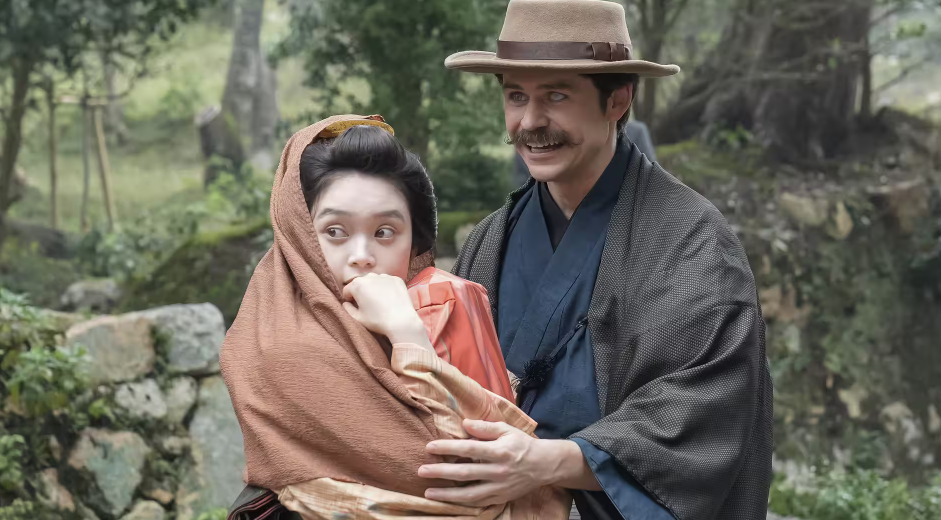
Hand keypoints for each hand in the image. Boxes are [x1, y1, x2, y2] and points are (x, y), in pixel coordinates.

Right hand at [342, 273, 429, 346]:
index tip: (355, 306)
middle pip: (360, 283)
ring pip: (374, 281)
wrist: (401, 321)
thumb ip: (347, 308)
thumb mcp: (357, 318)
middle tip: (368, 305)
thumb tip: (346, 303)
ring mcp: (385, 276)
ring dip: (373, 288)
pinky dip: (386, 287)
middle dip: (361, 292)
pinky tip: (389, 299)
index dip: (349, 299)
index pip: (347, 290)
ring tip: (379, 301)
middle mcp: (370, 276)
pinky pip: (386, 281)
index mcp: (357, 285)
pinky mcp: (396, 279)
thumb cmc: (377, 321)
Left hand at [418, 419, 595, 505]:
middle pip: (465, 472)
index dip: (448, 447)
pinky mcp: (500, 497)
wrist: (544, 465)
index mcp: (499, 451)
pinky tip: (447, 500)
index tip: (430, 447)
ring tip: (428, 492)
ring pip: (469, 493)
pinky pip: (478, 502)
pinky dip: (461, 502)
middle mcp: (498, 471)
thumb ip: (485, 427)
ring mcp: (499, 487)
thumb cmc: (521, 444)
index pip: (469, 449)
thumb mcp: (506, 430)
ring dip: (447, 494)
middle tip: (422, 471)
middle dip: (441, 472)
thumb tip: (464, 424)